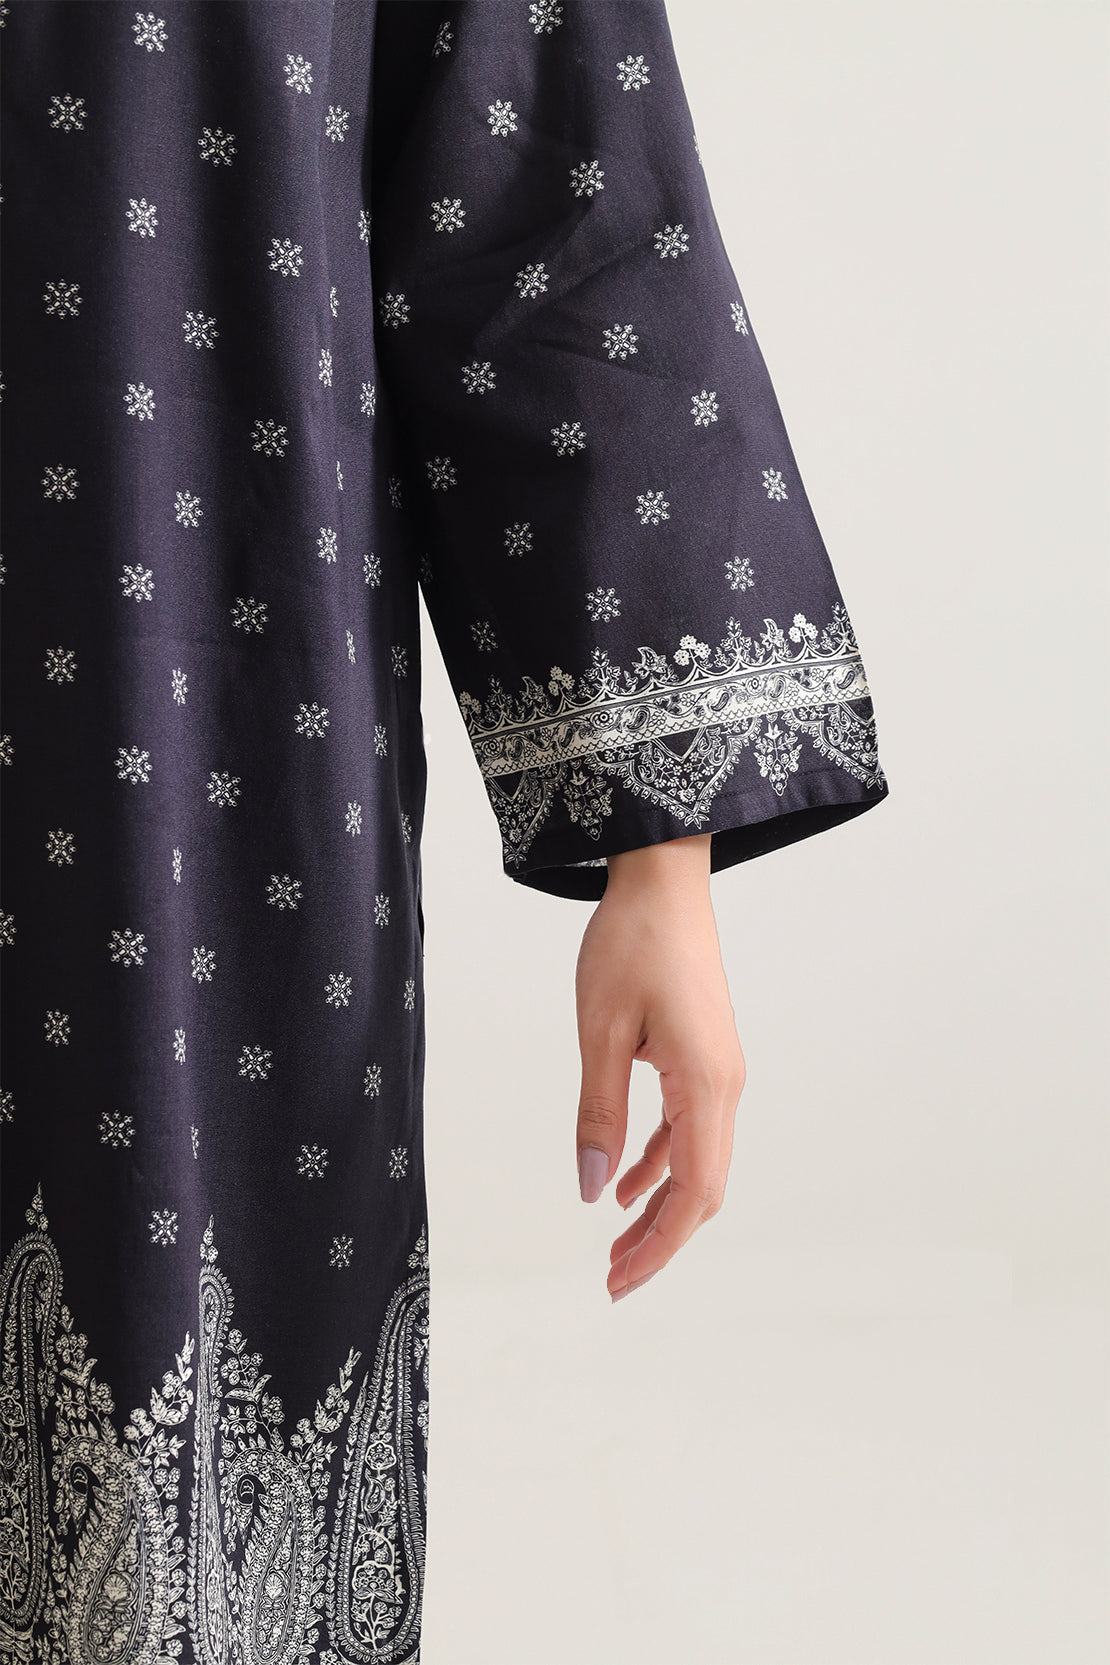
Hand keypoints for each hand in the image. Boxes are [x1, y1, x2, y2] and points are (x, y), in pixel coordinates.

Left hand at [574, 832, 745, 1300]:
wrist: (662, 881)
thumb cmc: (631, 944)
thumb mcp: (600, 1031)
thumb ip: (598, 1113)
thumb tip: (594, 1190)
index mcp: (706, 1084)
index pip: (695, 1192)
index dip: (660, 1247)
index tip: (619, 1283)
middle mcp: (725, 1086)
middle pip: (703, 1188)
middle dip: (661, 1240)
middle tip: (612, 1279)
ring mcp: (719, 1072)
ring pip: (698, 1162)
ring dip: (659, 1206)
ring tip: (615, 1244)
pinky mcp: (704, 1058)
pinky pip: (688, 1129)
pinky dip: (659, 1163)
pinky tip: (626, 1183)